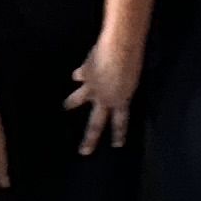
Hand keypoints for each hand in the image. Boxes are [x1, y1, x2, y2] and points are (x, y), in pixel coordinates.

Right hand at [65, 38, 141, 152]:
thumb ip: (125, 87)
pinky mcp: (85, 72)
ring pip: (77, 100)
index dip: (118, 134)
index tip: (116, 145)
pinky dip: (79, 74)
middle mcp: (104, 98)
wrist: (120, 48)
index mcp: (121, 100)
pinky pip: (80, 74)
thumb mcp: (133, 79)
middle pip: (95, 124)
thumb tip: (120, 88)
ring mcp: (91, 87)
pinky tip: (76, 75)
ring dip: (72, 103)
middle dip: (90, 139)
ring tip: (66, 106)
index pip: (120, 122)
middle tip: (83, 152)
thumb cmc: (134, 61)